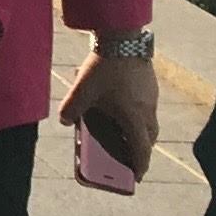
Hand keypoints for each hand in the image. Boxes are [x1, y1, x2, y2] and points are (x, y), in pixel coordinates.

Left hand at [59, 46, 160, 179]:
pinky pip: (147, 107)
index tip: (136, 177)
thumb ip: (70, 110)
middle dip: (141, 150)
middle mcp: (147, 110)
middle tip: (130, 157)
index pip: (141, 149)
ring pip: (149, 122)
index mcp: (134, 117)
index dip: (139, 165)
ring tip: (124, 133)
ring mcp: (151, 97)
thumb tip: (64, 121)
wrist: (123, 38)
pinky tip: (121, 106)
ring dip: (139, 131)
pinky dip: (138, 114)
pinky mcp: (150, 85)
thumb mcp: (81, 91)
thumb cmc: (104, 68)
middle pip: (148, 138)